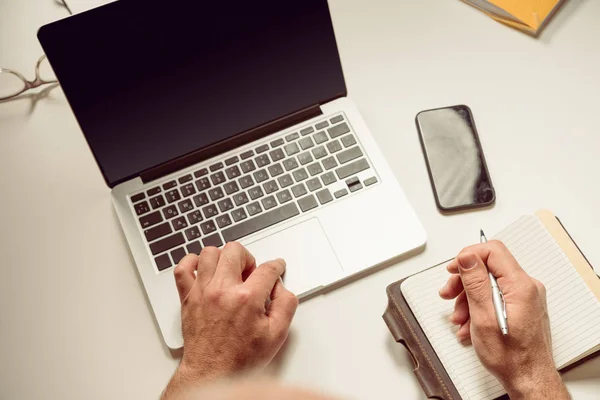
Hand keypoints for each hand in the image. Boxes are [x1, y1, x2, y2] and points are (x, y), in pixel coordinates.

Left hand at [162, 242, 297, 398]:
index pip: (267, 269)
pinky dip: (191, 262)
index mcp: (247, 299)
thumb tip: (281, 289)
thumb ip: (285, 306)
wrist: (212, 372)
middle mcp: (222, 290)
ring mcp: (202, 292)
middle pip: (236, 251)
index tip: (276, 268)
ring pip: (210, 253)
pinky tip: (203, 269)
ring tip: (230, 271)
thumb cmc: (239, 358)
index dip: (276, 266)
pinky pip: (182, 268)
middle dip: (248, 258)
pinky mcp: (188, 297)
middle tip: (251, 272)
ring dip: (223, 258)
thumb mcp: (276, 335)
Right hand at [439, 241, 569, 399]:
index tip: (453, 269)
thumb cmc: (511, 357)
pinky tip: (469, 323)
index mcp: (520, 286)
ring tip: (459, 317)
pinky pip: (496, 296)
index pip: (493, 251)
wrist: (528, 379)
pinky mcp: (522, 307)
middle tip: (449, 294)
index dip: (468, 255)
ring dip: (468, 297)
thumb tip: (467, 257)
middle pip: (489, 267)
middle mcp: (527, 288)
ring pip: (489, 283)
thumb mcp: (484, 317)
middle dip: (464, 280)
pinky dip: (478, 306)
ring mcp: (525, 297)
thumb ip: (475, 283)